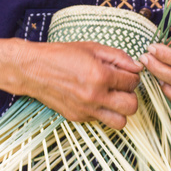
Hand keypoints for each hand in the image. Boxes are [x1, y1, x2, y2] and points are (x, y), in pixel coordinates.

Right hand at [14, 41, 141, 128]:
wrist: (33, 70)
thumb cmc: (61, 55)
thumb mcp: (92, 48)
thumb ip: (118, 57)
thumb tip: (137, 67)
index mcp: (100, 75)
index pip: (132, 82)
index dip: (133, 77)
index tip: (126, 74)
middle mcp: (95, 96)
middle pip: (131, 106)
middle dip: (131, 96)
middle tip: (122, 88)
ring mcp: (86, 110)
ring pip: (120, 122)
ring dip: (121, 110)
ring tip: (113, 99)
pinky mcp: (78, 118)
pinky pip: (101, 121)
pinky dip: (103, 112)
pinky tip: (96, 100)